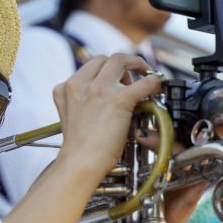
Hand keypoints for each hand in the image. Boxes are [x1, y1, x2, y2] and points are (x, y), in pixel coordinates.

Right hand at [51, 54, 158, 180]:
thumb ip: (81, 102)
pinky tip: (156, 86)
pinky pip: (142, 83)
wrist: (80, 163)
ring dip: (135, 63)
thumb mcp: (70, 118)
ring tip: (145, 73)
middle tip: (133, 72)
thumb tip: (105, 98)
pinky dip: (152, 81)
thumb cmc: (78, 149)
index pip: (89, 67)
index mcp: (66, 89)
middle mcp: (80, 84)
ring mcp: (99, 90)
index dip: (105, 70)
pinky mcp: (118, 100)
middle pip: (104, 59)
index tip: (116, 77)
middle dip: (121, 63)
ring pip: (120, 60)